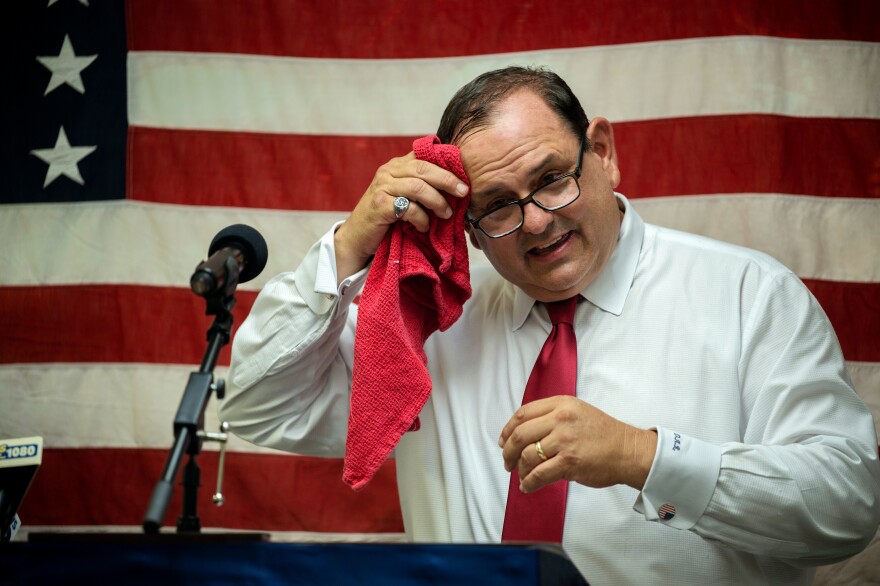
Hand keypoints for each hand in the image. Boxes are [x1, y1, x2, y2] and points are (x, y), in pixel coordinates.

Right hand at [334, 152, 468, 282]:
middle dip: (447, 180)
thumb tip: (457, 186)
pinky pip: (408, 208)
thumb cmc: (388, 217)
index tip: (463, 177)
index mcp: (397, 165)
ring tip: (446, 214)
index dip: (446, 164)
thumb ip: (422, 185)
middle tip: (463, 192)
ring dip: (437, 201)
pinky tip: (424, 227)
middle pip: (423, 168)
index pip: (424, 155)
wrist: (358, 237)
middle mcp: (388, 171)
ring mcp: (381, 187)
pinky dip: (421, 218)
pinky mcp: (379, 205)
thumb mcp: (405, 195)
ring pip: (418, 186)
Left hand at [498, 396, 656, 492]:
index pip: (523, 414)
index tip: (503, 441)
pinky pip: (539, 474)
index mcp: (561, 404)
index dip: (507, 429)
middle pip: (520, 434)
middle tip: (507, 462)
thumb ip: (551, 416)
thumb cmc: (603, 434)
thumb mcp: (576, 411)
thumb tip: (522, 434)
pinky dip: (529, 483)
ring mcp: (565, 440)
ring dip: (519, 469)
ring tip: (521, 476)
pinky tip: (528, 486)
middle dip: (508, 451)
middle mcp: (561, 419)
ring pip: (527, 455)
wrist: (628, 450)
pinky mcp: (569, 462)